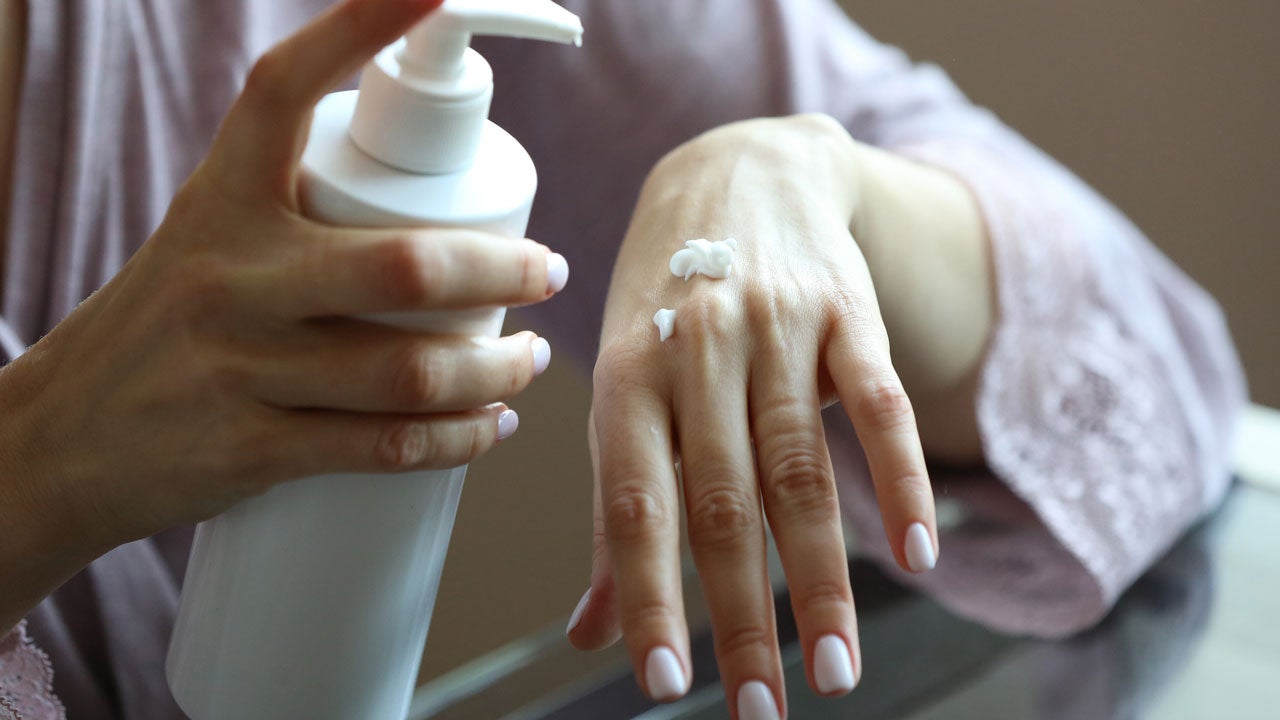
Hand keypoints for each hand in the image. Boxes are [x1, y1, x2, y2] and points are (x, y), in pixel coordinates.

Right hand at [0, 0, 565, 626]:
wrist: (60, 441)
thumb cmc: (163, 328)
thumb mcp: (207, 240)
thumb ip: (292, 211)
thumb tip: (426, 195)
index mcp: (220, 202)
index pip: (283, 90)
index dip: (361, 29)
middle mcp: (228, 277)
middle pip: (404, 267)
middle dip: (502, 270)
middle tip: (547, 272)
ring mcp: (237, 368)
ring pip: (409, 370)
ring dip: (497, 367)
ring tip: (529, 358)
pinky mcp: (248, 453)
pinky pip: (383, 447)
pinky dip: (458, 437)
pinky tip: (490, 425)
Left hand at [567, 115, 964, 717]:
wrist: (737, 168)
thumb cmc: (667, 299)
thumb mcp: (624, 385)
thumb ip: (615, 508)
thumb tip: (592, 631)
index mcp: (625, 377)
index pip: (633, 502)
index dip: (648, 593)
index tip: (666, 682)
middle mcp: (697, 350)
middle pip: (725, 501)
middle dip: (745, 613)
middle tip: (763, 707)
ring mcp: (776, 326)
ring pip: (803, 466)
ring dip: (824, 576)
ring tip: (837, 668)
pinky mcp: (845, 310)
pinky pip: (877, 402)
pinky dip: (900, 479)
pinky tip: (921, 553)